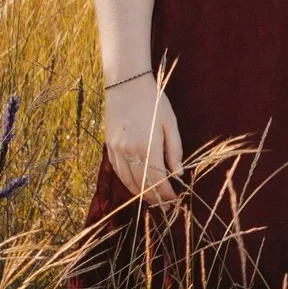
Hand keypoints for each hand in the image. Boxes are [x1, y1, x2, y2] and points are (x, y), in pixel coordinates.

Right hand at [104, 69, 184, 203]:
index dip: (166, 193)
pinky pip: (117, 170)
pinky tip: (135, 185)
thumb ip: (174, 150)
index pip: (157, 180)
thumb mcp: (170, 123)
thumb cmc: (154, 100)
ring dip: (139, 193)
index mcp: (148, 147)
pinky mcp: (109, 146)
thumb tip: (178, 173)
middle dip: (154, 197)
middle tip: (164, 205)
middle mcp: (130, 152)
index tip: (174, 199)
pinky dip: (126, 181)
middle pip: (141, 184)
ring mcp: (117, 150)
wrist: (126, 84)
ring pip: (127, 180)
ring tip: (151, 199)